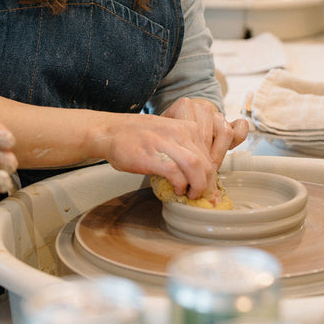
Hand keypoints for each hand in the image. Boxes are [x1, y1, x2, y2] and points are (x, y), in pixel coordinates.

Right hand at [88, 99, 247, 202]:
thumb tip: (201, 172)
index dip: (211, 174)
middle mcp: (179, 132)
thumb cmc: (139, 136)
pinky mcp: (152, 156)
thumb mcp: (169, 133)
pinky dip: (180, 184)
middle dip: (207, 184)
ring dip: (197, 185)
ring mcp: (165, 143)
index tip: (209, 188)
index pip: (209, 153)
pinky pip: (175, 172)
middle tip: (201, 196)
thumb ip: (185, 147)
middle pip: (206, 161)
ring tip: (191, 194)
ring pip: (195, 166)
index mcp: (186, 127)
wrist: (111, 131)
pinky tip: (177, 189)